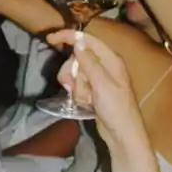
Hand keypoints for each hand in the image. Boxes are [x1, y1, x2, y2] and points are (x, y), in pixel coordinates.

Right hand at [46, 30, 146, 148]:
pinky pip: (78, 84)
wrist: (122, 135)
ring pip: (75, 72)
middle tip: (69, 85)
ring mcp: (99, 79)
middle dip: (71, 71)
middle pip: (77, 57)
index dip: (68, 37)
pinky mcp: (94, 90)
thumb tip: (78, 41)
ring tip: (82, 98)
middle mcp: (105, 66)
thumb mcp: (102, 84)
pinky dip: (77, 93)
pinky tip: (85, 103)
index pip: (87, 40)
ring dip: (75, 85)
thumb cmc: (116, 109)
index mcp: (111, 60)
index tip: (49, 39)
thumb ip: (89, 62)